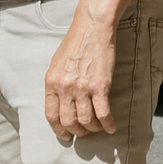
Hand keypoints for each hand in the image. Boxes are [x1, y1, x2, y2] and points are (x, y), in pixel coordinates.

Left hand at [44, 6, 118, 140]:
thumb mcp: (57, 64)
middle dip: (77, 131)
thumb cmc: (75, 43)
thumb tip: (60, 103)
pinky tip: (111, 127)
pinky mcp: (100, 86)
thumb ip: (56, 84)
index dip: (59, 130)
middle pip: (69, 121)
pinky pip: (103, 113)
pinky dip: (107, 124)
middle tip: (85, 132)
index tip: (66, 136)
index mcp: (51, 83)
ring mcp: (82, 87)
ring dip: (93, 129)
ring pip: (86, 121)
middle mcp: (64, 87)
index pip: (51, 115)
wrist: (92, 27)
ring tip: (98, 128)